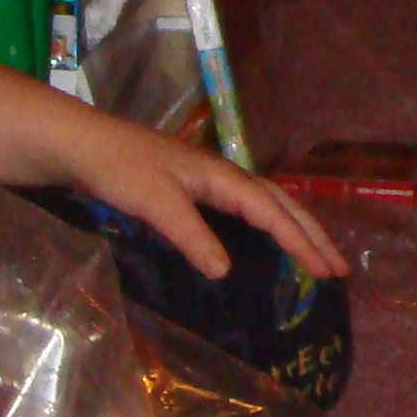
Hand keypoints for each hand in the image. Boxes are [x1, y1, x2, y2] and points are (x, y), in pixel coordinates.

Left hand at [38, 113, 348, 285]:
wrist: (76, 144)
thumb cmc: (115, 168)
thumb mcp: (153, 202)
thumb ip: (191, 235)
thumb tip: (228, 272)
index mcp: (221, 176)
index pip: (272, 212)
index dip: (301, 242)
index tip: (327, 271)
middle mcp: (221, 177)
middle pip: (280, 204)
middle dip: (312, 235)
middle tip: (340, 269)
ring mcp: (206, 182)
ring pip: (265, 205)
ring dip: (293, 229)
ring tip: (316, 257)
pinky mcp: (189, 191)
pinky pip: (244, 211)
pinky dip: (266, 227)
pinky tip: (262, 244)